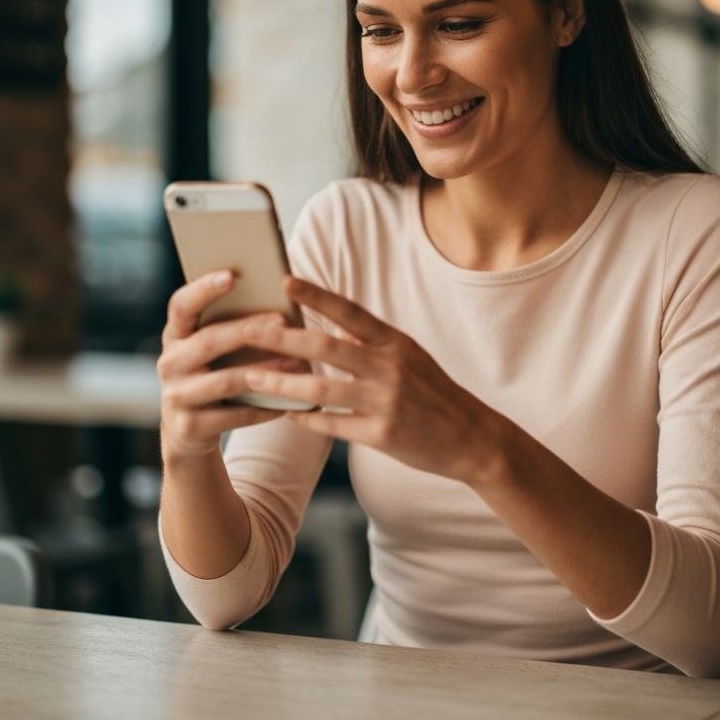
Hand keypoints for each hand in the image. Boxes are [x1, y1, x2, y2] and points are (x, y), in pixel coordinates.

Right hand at [157, 271, 306, 461]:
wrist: (188, 432)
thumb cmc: (213, 374)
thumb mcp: (211, 351)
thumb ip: (230, 326)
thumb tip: (280, 296)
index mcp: (175, 336)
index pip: (181, 306)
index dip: (203, 289)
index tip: (232, 275)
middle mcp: (169, 363)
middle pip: (209, 341)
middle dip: (247, 330)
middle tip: (282, 320)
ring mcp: (176, 396)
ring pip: (226, 380)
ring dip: (266, 372)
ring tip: (298, 364)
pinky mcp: (190, 426)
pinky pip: (236, 415)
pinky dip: (266, 407)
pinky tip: (291, 401)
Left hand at [241, 277, 513, 484]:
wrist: (472, 438)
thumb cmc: (434, 392)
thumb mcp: (409, 356)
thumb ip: (371, 341)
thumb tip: (330, 325)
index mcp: (396, 342)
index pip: (351, 312)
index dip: (318, 296)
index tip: (286, 280)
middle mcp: (391, 367)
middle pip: (327, 347)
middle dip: (283, 338)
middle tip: (247, 329)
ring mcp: (387, 402)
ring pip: (323, 389)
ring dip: (282, 384)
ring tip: (250, 378)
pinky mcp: (383, 436)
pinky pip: (334, 425)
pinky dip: (307, 420)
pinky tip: (284, 416)